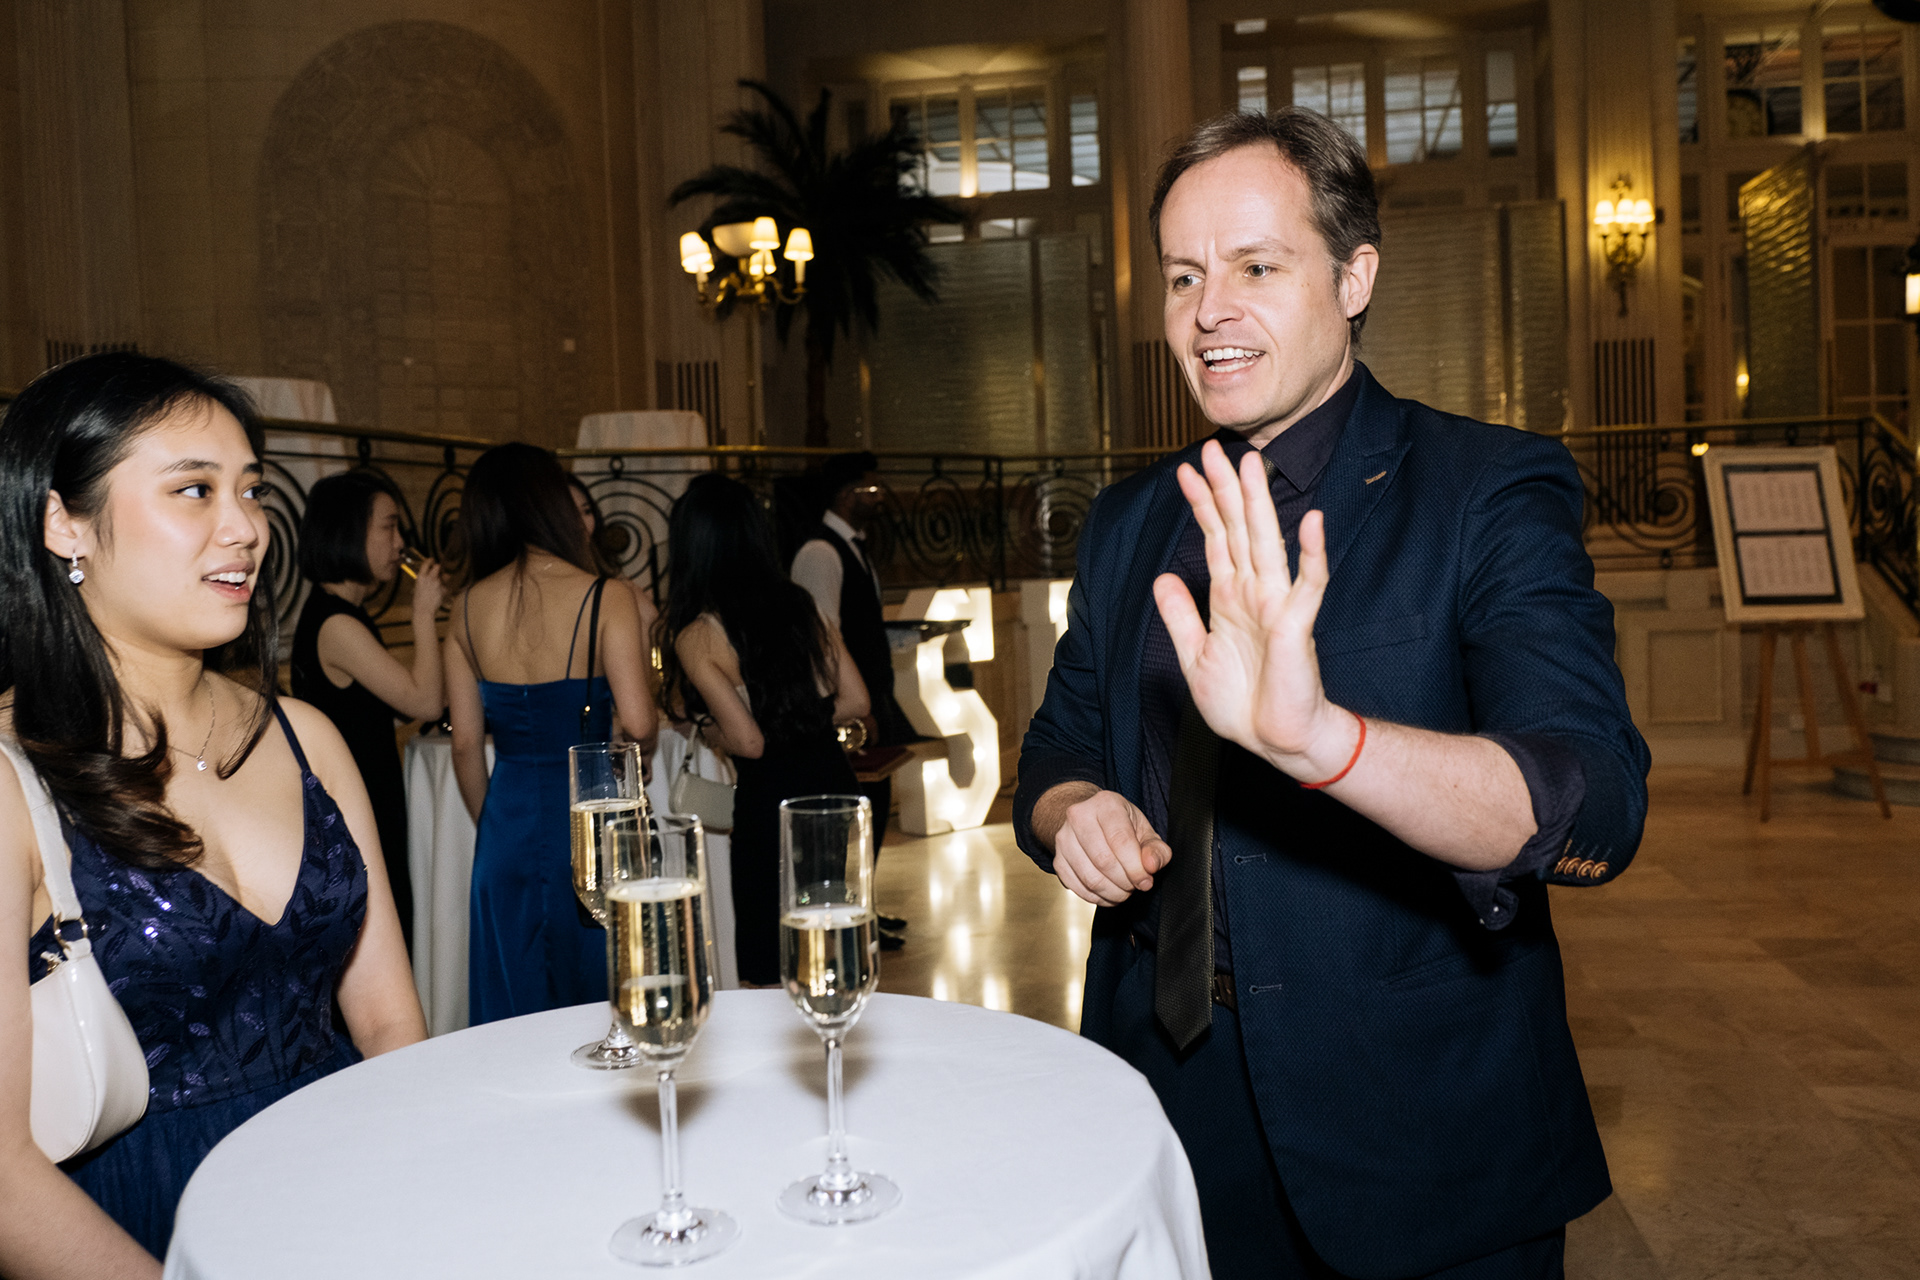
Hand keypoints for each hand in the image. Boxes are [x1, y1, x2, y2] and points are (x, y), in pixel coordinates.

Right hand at [411, 561, 445, 619]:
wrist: (423, 610)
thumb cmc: (419, 600)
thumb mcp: (417, 587)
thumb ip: (424, 580)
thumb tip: (431, 576)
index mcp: (421, 577)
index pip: (426, 564)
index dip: (430, 561)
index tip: (432, 560)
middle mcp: (429, 578)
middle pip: (438, 566)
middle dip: (439, 568)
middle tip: (439, 571)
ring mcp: (437, 583)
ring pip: (446, 576)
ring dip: (445, 578)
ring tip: (440, 584)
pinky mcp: (444, 589)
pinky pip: (447, 587)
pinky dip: (446, 590)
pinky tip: (440, 595)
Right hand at [1050, 788, 1169, 906]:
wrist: (1090, 820)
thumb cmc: (1120, 825)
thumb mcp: (1145, 831)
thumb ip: (1156, 849)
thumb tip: (1151, 866)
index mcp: (1105, 804)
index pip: (1120, 841)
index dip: (1136, 868)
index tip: (1146, 881)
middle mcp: (1079, 816)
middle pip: (1104, 861)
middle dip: (1124, 882)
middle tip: (1135, 885)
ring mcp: (1064, 838)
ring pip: (1090, 878)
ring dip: (1112, 892)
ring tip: (1123, 890)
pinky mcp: (1057, 859)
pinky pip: (1077, 887)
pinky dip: (1096, 897)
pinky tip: (1108, 893)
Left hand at [1151, 440, 1349, 777]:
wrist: (1274, 741)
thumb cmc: (1243, 703)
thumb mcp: (1194, 656)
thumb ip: (1179, 616)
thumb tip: (1162, 578)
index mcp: (1228, 597)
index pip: (1213, 540)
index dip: (1200, 506)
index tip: (1185, 472)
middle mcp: (1253, 592)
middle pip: (1237, 529)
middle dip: (1223, 489)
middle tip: (1211, 449)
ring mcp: (1276, 604)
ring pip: (1266, 543)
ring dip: (1258, 504)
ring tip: (1251, 465)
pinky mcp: (1297, 623)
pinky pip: (1308, 583)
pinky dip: (1310, 552)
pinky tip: (1311, 520)